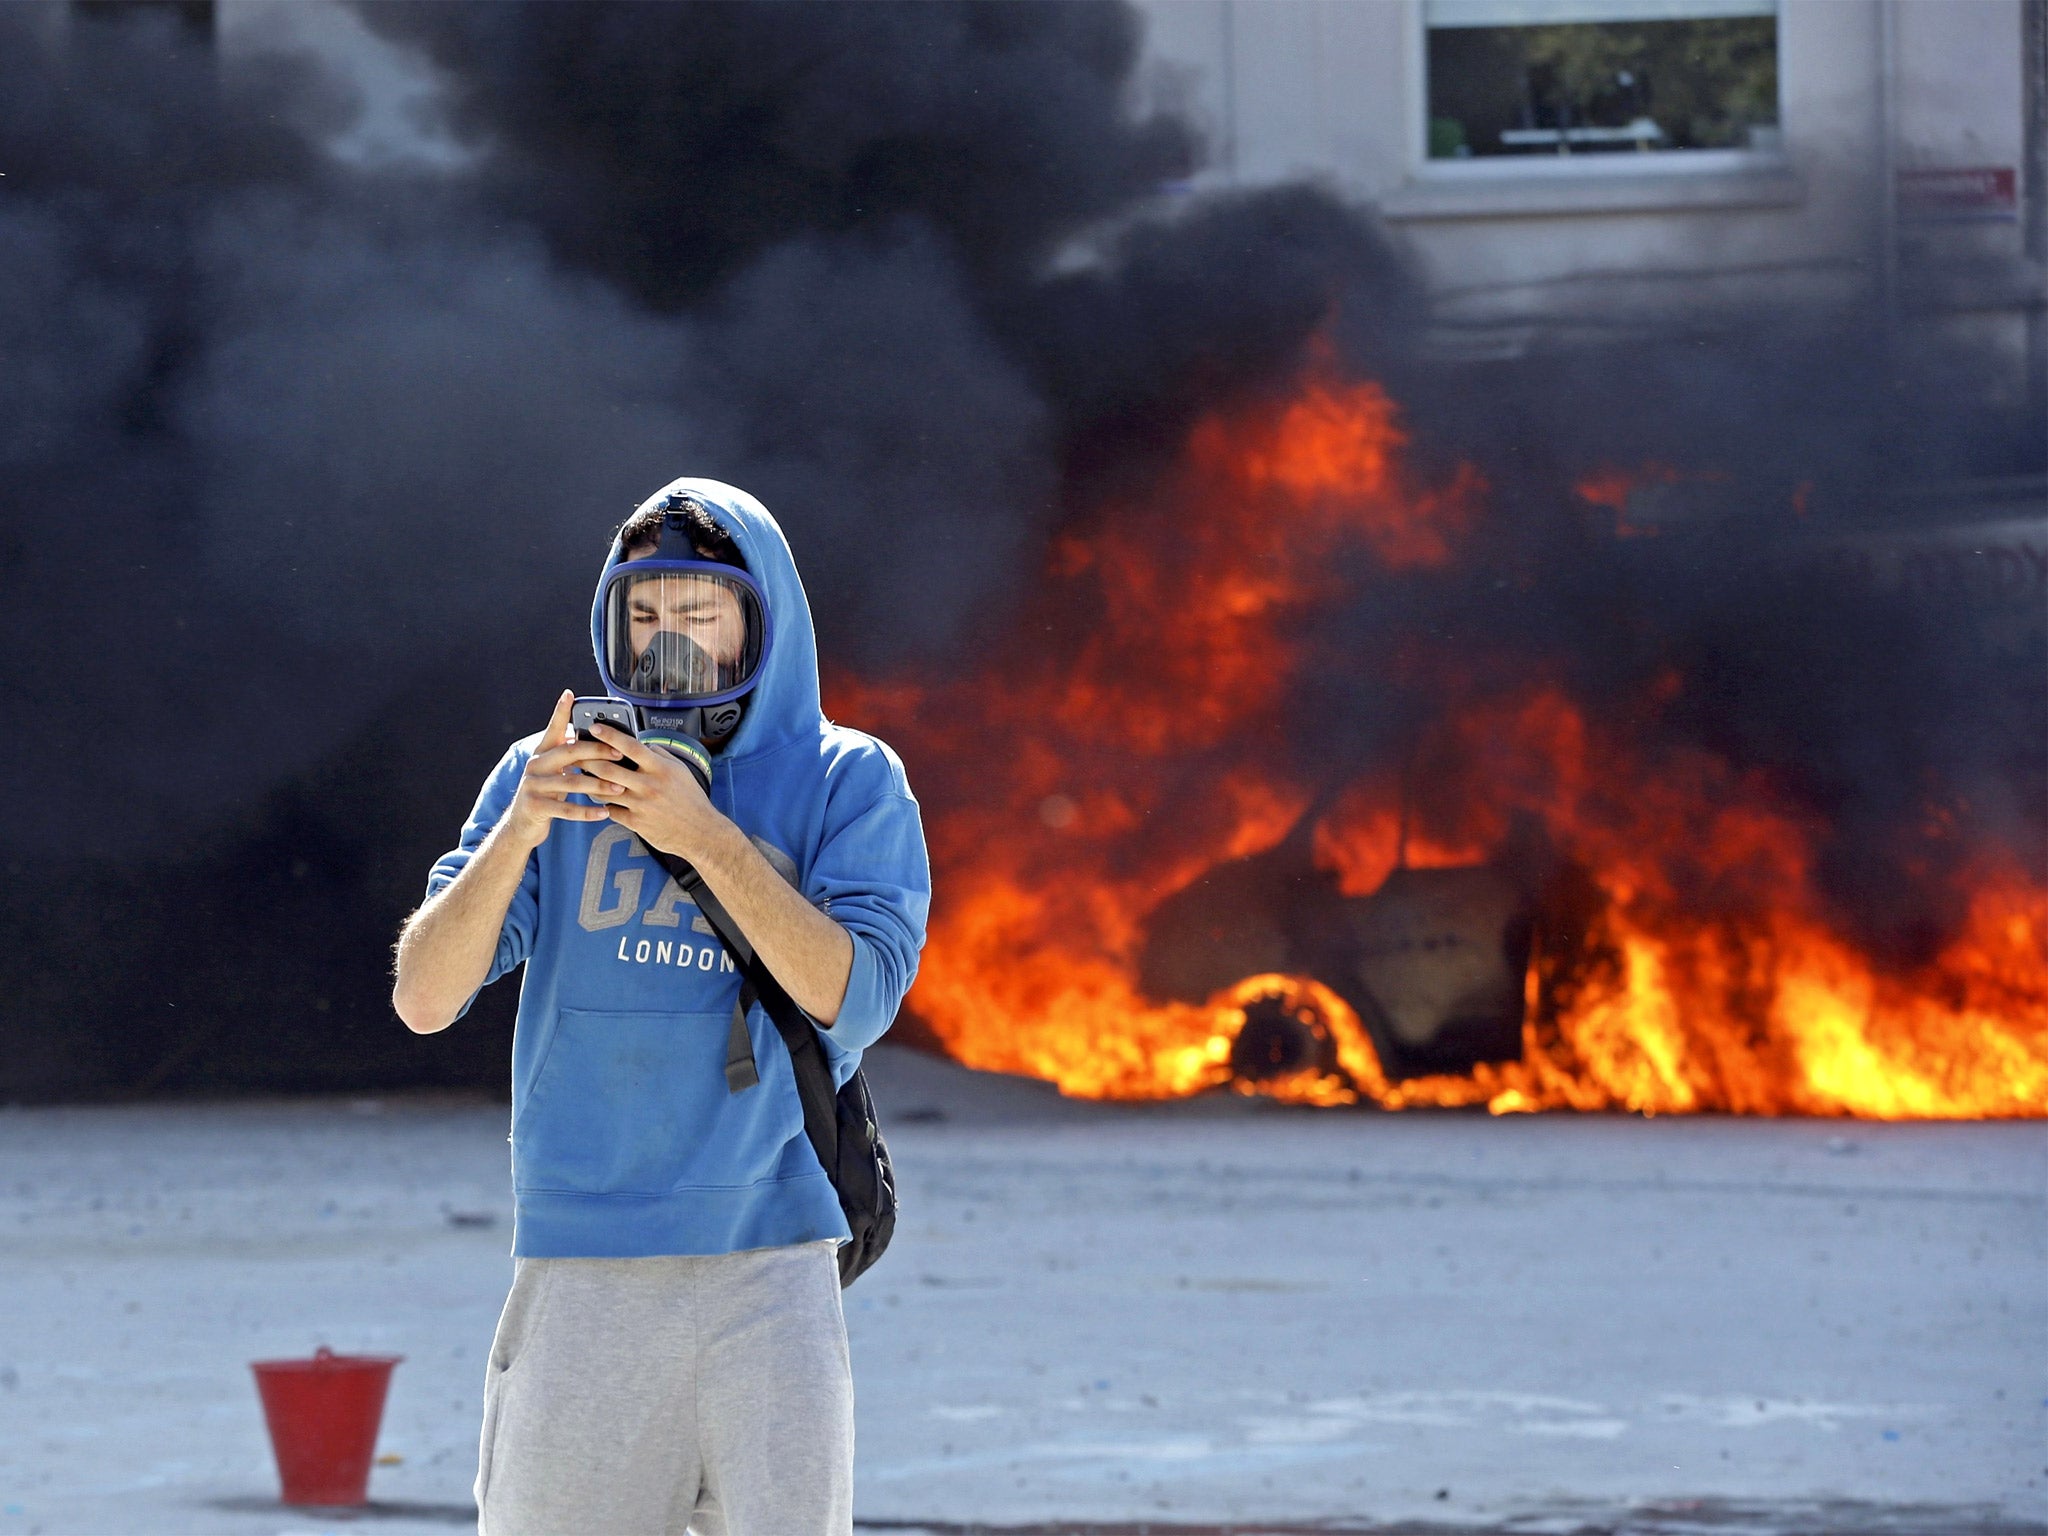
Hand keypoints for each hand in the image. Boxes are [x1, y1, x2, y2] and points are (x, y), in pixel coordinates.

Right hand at [504, 691, 626, 850]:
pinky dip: (587, 812)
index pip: (553, 728)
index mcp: (542, 753)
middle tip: (620, 753)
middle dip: (597, 751)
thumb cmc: (547, 794)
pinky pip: (565, 810)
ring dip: (598, 785)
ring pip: (570, 782)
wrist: (522, 824)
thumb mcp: (555, 771)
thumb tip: (598, 738)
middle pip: (569, 752)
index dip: (560, 711)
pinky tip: (604, 812)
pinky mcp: (535, 806)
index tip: (570, 694)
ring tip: (619, 788)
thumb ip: (570, 755)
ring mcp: (532, 785)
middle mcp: (535, 765)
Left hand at [581, 721, 726, 862]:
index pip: (630, 746)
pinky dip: (604, 804)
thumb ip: (660, 755)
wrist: (700, 831)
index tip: (594, 727)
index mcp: (660, 768)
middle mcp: (648, 785)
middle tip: (575, 754)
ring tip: (581, 776)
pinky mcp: (636, 823)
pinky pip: (611, 810)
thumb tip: (643, 744)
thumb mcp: (680, 770)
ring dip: (589, 783)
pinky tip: (599, 799)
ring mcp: (640, 805)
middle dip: (587, 760)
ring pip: (603, 790)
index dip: (610, 735)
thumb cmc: (691, 799)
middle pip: (608, 769)